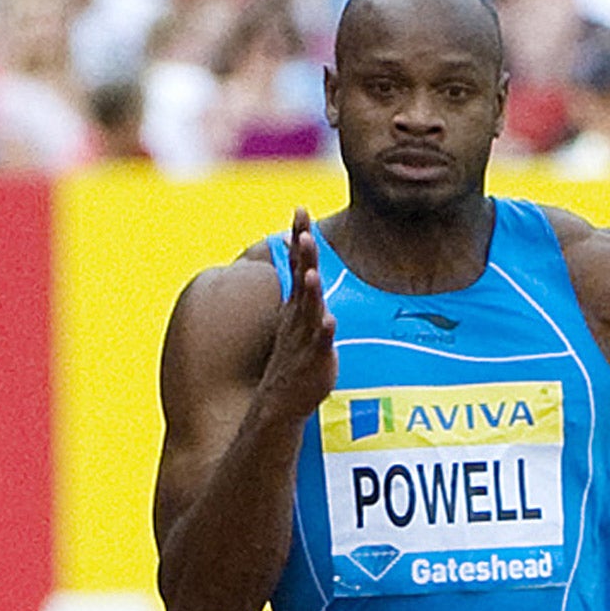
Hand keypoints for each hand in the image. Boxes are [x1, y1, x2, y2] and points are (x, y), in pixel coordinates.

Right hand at [257, 208, 336, 420]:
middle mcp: (299, 316)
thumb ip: (303, 291)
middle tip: (302, 230)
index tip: (300, 210)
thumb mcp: (297, 318)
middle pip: (302, 278)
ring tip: (312, 273)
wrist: (281, 401)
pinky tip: (329, 321)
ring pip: (308, 309)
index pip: (298, 263)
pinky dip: (323, 332)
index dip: (299, 237)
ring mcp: (305, 336)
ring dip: (310, 291)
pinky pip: (319, 344)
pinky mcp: (314, 359)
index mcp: (296, 304)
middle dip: (304, 253)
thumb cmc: (294, 357)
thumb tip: (304, 268)